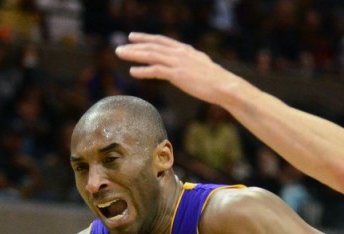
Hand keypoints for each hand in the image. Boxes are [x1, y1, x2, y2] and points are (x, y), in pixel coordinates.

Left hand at [115, 33, 238, 106]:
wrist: (224, 85)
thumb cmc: (215, 80)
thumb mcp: (201, 66)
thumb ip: (191, 62)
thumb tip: (186, 66)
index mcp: (185, 50)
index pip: (161, 41)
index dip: (146, 38)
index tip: (133, 37)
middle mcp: (179, 53)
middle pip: (152, 46)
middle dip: (134, 46)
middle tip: (119, 47)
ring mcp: (178, 63)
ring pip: (151, 55)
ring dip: (133, 54)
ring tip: (120, 54)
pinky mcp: (177, 75)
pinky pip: (156, 70)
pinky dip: (143, 70)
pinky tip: (132, 72)